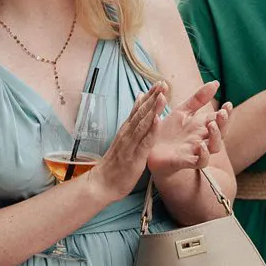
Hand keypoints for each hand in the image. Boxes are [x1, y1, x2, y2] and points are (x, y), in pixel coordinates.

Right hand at [88, 82, 166, 200]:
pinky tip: (158, 120)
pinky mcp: (135, 156)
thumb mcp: (124, 139)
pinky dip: (151, 130)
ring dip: (153, 109)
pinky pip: (145, 141)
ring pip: (143, 123)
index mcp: (127, 129)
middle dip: (153, 97)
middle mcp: (128, 133)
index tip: (160, 83)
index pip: (139, 108)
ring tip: (162, 96)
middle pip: (142, 112)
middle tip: (163, 83)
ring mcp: (131, 144)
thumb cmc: (115, 163)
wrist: (102, 183)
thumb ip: (132, 121)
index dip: (150, 95)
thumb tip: (139, 99)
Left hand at [147, 81, 218, 177]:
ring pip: (214, 147)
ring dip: (216, 136)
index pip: (220, 119)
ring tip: (211, 125)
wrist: (150, 149)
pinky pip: (201, 162)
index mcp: (201, 126)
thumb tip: (216, 83)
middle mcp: (202, 138)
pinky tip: (201, 146)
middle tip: (222, 113)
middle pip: (221, 133)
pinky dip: (204, 155)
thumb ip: (198, 99)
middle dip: (224, 123)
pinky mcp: (186, 161)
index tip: (228, 104)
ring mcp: (195, 151)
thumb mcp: (182, 111)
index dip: (226, 113)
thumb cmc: (168, 131)